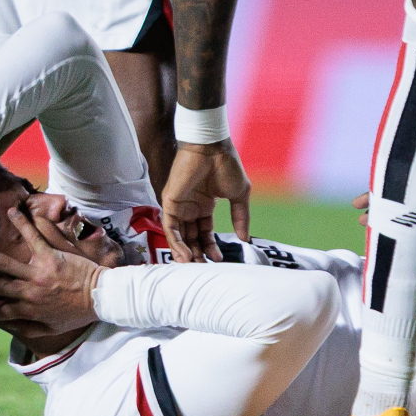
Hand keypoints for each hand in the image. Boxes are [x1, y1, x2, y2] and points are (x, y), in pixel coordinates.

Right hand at [0, 199, 103, 346]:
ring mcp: (39, 273)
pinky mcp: (52, 257)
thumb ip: (27, 327)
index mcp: (27, 310)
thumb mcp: (50, 329)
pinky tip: (11, 213)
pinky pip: (34, 238)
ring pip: (5, 263)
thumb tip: (8, 325)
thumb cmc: (77, 314)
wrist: (102, 298)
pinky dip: (23, 225)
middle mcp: (28, 292)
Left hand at [164, 139, 252, 260]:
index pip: (205, 232)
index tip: (219, 259)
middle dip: (197, 253)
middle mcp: (190, 207)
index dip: (210, 246)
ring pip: (179, 236)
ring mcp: (179, 206)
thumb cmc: (227, 166)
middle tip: (204, 267)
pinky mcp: (170, 203)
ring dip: (185, 252)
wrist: (213, 148)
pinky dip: (177, 243)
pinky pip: (171, 228)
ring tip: (194, 265)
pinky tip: (186, 254)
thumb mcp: (239, 194)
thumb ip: (241, 217)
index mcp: (205, 205)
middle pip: (191, 237)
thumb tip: (245, 240)